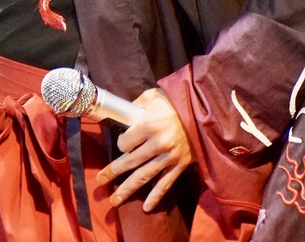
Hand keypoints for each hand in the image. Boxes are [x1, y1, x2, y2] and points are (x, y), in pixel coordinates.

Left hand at [97, 88, 192, 211]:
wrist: (204, 110)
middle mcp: (158, 143)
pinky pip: (166, 184)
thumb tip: (123, 116)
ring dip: (128, 189)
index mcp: (149, 124)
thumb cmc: (175, 100)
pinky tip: (146, 207)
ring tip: (114, 201)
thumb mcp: (152, 96)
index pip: (126, 142)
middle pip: (131, 161)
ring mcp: (170, 157)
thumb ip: (136, 107)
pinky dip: (156, 197)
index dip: (121, 143)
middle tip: (100, 181)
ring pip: (145, 176)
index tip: (122, 143)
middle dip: (114, 171)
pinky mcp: (180, 165)